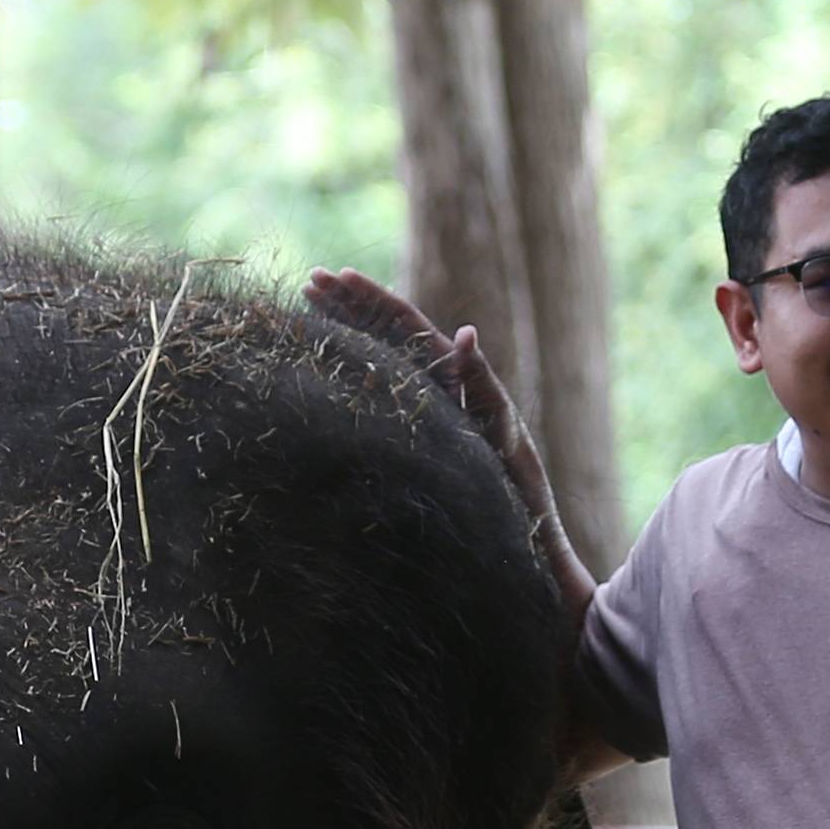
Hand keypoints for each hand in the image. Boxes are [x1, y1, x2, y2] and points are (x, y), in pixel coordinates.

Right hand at [306, 268, 581, 591]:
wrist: (521, 550)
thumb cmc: (519, 499)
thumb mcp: (505, 439)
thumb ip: (484, 387)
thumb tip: (466, 333)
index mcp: (457, 381)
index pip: (408, 326)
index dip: (370, 300)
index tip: (332, 278)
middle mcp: (439, 391)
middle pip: (388, 334)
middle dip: (349, 305)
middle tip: (308, 281)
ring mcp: (425, 415)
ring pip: (379, 360)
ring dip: (345, 331)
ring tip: (308, 307)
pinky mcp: (417, 442)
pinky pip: (379, 397)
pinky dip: (350, 375)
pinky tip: (322, 370)